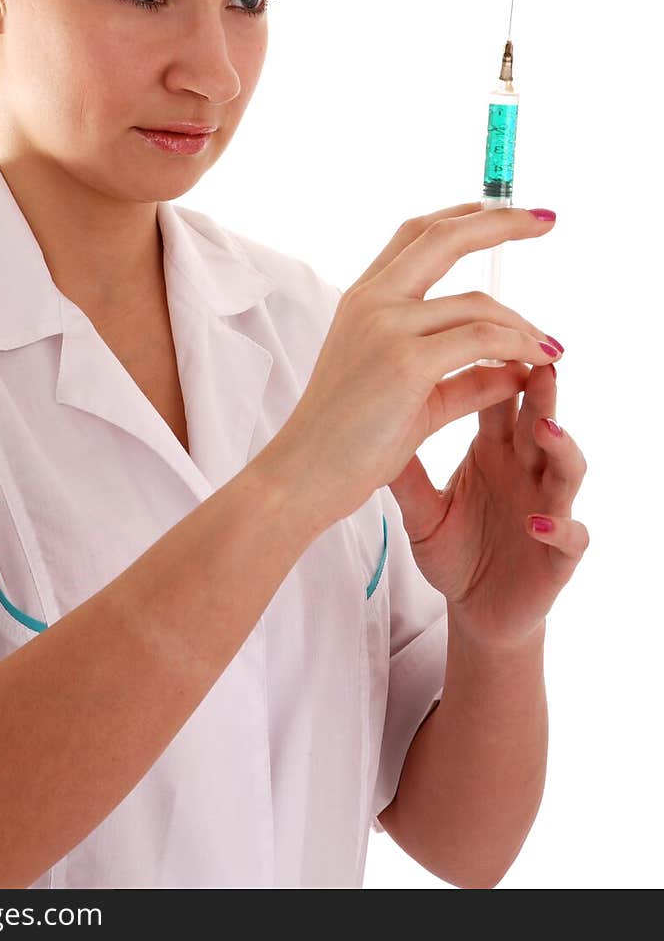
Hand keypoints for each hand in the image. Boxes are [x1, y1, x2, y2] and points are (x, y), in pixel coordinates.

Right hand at [271, 201, 563, 534]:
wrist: (304, 475)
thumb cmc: (351, 440)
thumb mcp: (414, 397)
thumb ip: (464, 377)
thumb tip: (519, 367)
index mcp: (364, 299)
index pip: (417, 236)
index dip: (462, 215)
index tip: (502, 210)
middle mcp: (373, 301)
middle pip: (444, 237)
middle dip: (501, 221)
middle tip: (546, 218)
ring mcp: (387, 327)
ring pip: (479, 305)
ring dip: (524, 326)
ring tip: (551, 349)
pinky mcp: (406, 362)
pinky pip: (482, 341)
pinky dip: (518, 348)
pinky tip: (538, 363)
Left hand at [389, 359, 589, 649]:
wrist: (473, 607)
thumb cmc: (454, 550)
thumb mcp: (419, 508)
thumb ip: (403, 469)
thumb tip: (370, 421)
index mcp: (493, 449)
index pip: (500, 396)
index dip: (498, 366)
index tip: (484, 333)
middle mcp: (524, 470)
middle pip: (539, 417)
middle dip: (541, 389)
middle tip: (538, 359)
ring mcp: (546, 507)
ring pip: (568, 467)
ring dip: (561, 446)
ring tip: (544, 429)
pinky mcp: (557, 555)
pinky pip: (571, 536)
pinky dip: (560, 527)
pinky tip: (538, 521)